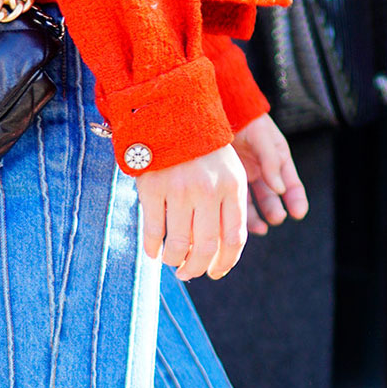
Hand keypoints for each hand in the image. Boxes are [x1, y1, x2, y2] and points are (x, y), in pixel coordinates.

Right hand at [134, 144, 247, 280]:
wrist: (173, 114)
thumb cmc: (204, 152)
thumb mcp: (229, 173)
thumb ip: (230, 208)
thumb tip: (221, 253)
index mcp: (233, 187)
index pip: (234, 239)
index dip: (225, 263)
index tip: (215, 272)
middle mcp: (208, 190)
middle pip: (206, 247)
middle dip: (197, 269)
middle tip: (189, 274)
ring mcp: (179, 189)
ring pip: (178, 244)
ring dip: (175, 261)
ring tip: (172, 262)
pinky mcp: (153, 187)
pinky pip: (154, 230)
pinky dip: (153, 248)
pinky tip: (153, 252)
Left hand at [233, 113, 308, 236]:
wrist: (220, 110)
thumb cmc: (245, 120)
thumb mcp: (263, 137)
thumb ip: (271, 161)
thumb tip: (280, 189)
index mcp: (278, 160)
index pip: (292, 185)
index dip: (297, 200)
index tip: (298, 213)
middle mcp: (263, 172)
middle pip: (272, 198)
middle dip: (275, 211)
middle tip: (276, 218)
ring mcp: (244, 177)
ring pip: (253, 204)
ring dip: (257, 218)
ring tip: (261, 228)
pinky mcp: (227, 181)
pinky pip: (234, 201)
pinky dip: (238, 214)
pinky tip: (240, 224)